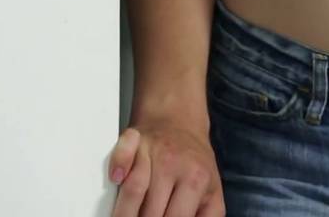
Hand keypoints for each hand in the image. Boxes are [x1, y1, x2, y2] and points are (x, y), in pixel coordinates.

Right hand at [108, 121, 224, 216]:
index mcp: (196, 181)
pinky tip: (116, 179)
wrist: (181, 121)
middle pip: (150, 210)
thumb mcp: (212, 191)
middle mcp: (173, 165)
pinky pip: (122, 152)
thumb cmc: (194, 163)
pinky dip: (118, 164)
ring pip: (133, 188)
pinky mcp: (134, 138)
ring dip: (124, 211)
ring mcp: (153, 150)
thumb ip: (209, 216)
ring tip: (122, 215)